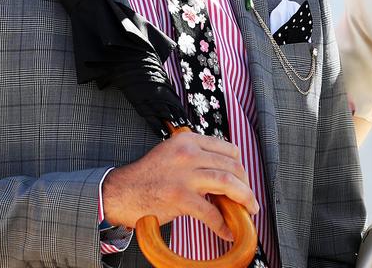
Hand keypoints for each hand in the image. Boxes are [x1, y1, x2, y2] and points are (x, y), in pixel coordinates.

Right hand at [102, 130, 259, 239]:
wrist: (122, 192)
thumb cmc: (148, 176)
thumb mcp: (173, 154)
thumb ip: (197, 158)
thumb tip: (225, 175)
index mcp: (188, 140)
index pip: (229, 149)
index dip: (241, 168)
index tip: (244, 180)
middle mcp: (188, 154)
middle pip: (233, 166)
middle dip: (246, 185)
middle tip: (249, 200)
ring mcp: (184, 175)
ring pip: (229, 183)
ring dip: (244, 199)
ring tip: (248, 211)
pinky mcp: (179, 197)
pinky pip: (211, 212)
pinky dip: (223, 225)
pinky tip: (226, 231)